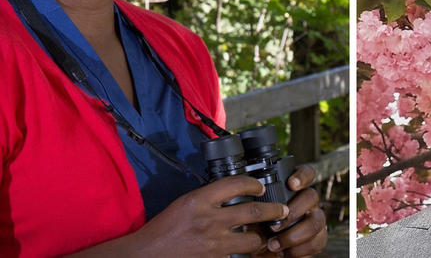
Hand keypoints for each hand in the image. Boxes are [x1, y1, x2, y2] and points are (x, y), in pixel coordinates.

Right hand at [131, 175, 289, 256]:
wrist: (145, 256)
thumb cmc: (162, 229)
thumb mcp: (185, 203)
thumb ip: (209, 198)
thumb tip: (233, 193)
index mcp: (200, 200)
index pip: (236, 184)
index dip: (254, 183)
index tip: (261, 186)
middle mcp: (209, 220)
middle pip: (254, 212)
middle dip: (274, 210)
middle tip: (283, 210)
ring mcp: (213, 244)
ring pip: (251, 239)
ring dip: (261, 237)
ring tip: (266, 235)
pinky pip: (238, 257)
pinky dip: (245, 254)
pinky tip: (248, 251)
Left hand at [258, 164, 327, 256]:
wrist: (266, 250)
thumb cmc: (260, 228)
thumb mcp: (255, 216)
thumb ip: (258, 210)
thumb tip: (256, 211)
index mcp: (294, 190)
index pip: (307, 173)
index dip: (302, 176)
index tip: (291, 184)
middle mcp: (307, 201)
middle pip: (312, 196)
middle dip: (294, 211)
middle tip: (273, 226)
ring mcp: (315, 218)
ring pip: (317, 220)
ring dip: (294, 235)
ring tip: (273, 244)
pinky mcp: (319, 238)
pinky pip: (318, 241)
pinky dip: (299, 249)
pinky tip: (284, 253)